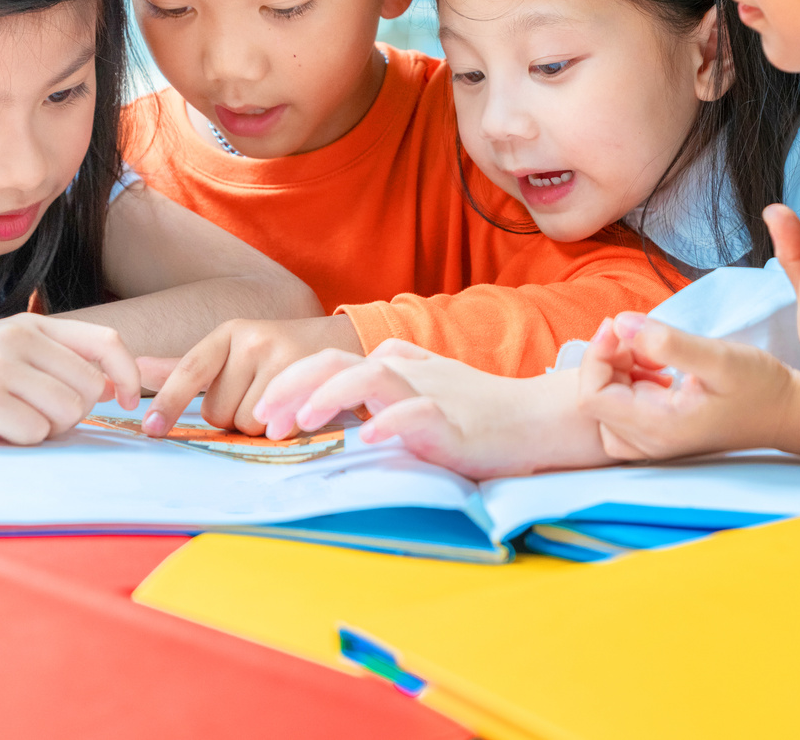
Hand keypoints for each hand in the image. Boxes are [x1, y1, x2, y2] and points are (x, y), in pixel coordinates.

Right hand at [0, 313, 141, 448]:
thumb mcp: (4, 353)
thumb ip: (53, 360)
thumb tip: (112, 386)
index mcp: (31, 324)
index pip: (107, 341)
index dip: (128, 374)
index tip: (126, 401)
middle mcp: (19, 337)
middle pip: (90, 389)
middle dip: (71, 414)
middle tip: (32, 416)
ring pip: (67, 413)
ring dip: (44, 430)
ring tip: (7, 421)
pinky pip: (33, 432)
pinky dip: (18, 440)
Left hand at [141, 315, 361, 434]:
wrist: (340, 341)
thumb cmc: (277, 353)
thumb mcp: (233, 350)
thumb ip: (186, 366)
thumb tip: (136, 368)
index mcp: (228, 333)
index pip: (189, 370)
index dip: (168, 401)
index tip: (151, 427)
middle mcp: (251, 340)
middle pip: (217, 410)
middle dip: (231, 416)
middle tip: (254, 397)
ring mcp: (279, 358)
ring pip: (244, 422)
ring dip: (256, 425)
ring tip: (275, 402)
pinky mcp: (304, 379)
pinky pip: (273, 426)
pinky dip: (277, 428)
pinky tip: (290, 410)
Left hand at [253, 339, 605, 478]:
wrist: (539, 418)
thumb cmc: (481, 409)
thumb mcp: (426, 385)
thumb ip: (390, 378)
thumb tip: (351, 382)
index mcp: (393, 365)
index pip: (328, 363)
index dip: (289, 384)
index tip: (262, 419)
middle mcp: (405, 371)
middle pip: (335, 362)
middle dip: (290, 387)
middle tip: (260, 423)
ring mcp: (429, 391)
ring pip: (370, 376)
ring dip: (328, 396)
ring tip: (299, 423)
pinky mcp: (454, 420)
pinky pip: (417, 413)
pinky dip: (390, 421)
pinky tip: (369, 437)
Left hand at [577, 313, 799, 460]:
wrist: (790, 413)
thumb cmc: (760, 387)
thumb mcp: (717, 357)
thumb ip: (666, 341)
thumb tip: (619, 324)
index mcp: (658, 428)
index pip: (591, 397)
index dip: (596, 356)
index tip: (621, 327)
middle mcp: (649, 443)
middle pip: (595, 400)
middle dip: (609, 359)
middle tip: (642, 336)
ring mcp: (654, 443)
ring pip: (605, 406)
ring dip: (618, 371)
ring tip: (653, 353)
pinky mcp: (660, 435)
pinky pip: (623, 411)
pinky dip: (630, 383)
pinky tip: (659, 368)